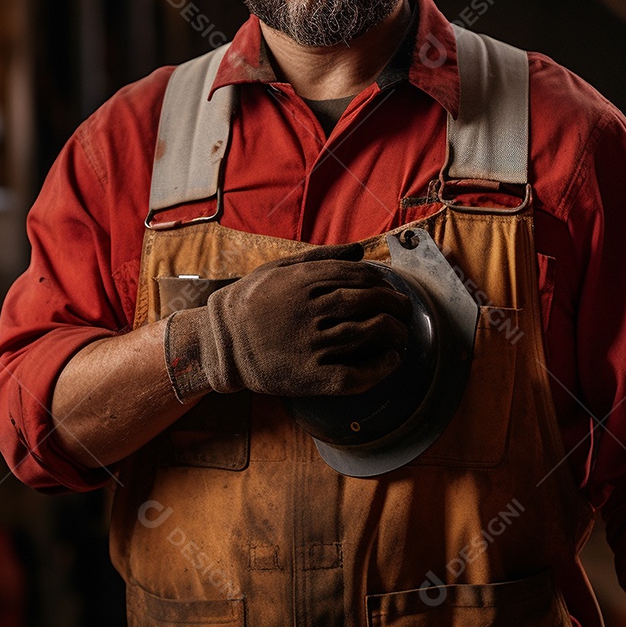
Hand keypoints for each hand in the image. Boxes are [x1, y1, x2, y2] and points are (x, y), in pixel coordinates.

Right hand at [165, 243, 409, 398]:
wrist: (221, 342)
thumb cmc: (251, 301)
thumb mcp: (279, 268)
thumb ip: (321, 257)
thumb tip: (361, 250)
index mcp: (302, 280)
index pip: (357, 275)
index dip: (380, 281)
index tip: (388, 287)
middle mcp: (309, 309)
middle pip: (368, 302)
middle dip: (394, 303)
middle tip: (404, 309)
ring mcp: (309, 343)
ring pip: (366, 334)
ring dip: (393, 332)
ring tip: (401, 333)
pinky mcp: (307, 375)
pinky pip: (352, 374)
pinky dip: (378, 368)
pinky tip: (390, 362)